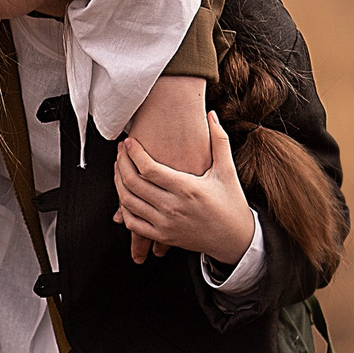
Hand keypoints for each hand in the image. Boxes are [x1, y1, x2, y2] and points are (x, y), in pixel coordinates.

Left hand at [114, 114, 254, 265]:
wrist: (235, 238)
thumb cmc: (231, 202)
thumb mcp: (227, 170)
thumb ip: (218, 140)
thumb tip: (211, 114)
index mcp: (187, 188)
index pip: (149, 169)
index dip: (134, 153)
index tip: (129, 142)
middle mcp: (173, 207)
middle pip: (133, 183)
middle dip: (121, 163)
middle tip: (120, 151)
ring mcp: (165, 224)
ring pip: (129, 202)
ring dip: (118, 183)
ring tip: (119, 168)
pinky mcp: (162, 237)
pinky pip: (133, 223)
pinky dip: (124, 208)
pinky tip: (125, 194)